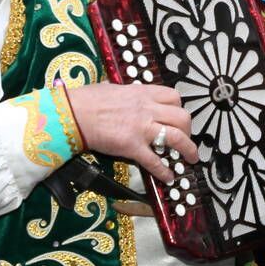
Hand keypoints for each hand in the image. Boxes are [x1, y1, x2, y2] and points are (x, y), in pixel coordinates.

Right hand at [64, 83, 195, 184]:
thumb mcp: (111, 88)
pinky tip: (168, 177)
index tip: (177, 117)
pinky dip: (164, 171)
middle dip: (189, 130)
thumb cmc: (86, 100)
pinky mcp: (132, 147)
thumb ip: (125, 93)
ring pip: (177, 138)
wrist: (72, 114)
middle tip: (186, 138)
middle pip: (182, 117)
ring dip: (188, 149)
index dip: (180, 109)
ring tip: (191, 158)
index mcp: (143, 93)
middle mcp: (147, 109)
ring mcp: (142, 128)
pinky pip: (154, 161)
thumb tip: (122, 94)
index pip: (174, 98)